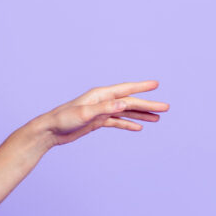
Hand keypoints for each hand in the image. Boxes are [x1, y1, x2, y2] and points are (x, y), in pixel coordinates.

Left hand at [41, 81, 168, 147]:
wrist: (49, 131)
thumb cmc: (63, 120)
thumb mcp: (84, 114)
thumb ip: (105, 108)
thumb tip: (124, 103)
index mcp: (100, 95)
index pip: (125, 89)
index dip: (141, 87)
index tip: (156, 84)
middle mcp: (102, 101)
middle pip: (130, 102)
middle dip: (148, 105)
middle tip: (166, 108)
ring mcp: (100, 111)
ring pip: (126, 112)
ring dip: (141, 114)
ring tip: (158, 118)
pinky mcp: (97, 122)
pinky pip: (117, 122)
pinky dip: (128, 124)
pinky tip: (139, 127)